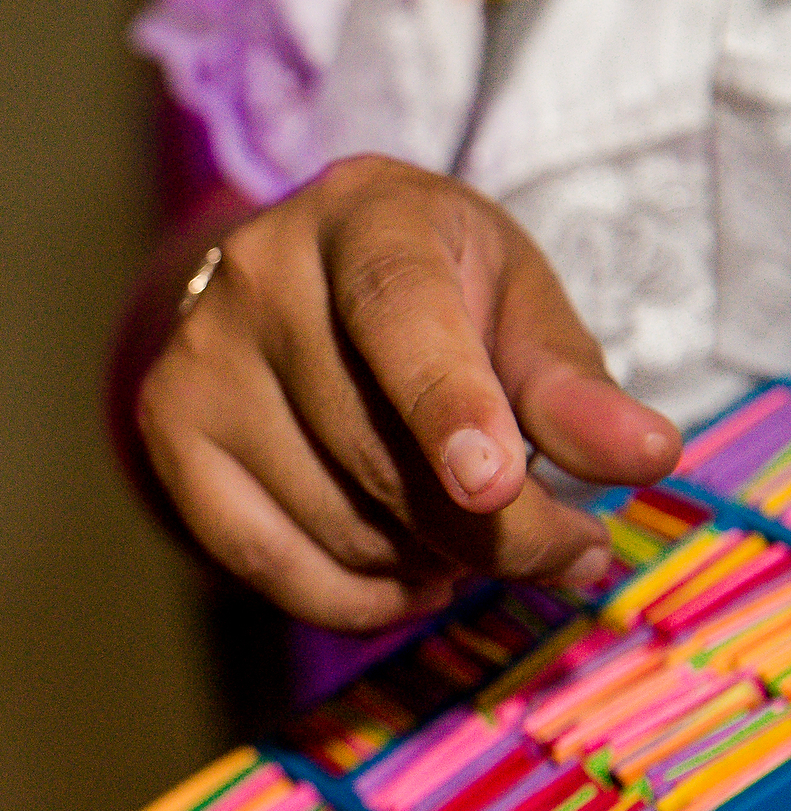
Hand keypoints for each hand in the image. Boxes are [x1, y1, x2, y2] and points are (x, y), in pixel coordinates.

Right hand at [136, 155, 680, 630]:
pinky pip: (261, 559)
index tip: (495, 486)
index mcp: (365, 213)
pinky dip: (351, 597)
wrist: (301, 287)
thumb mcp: (518, 307)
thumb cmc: (438, 294)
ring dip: (425, 562)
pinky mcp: (166, 427)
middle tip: (561, 551)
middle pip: (376, 446)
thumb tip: (645, 457)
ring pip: (331, 516)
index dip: (447, 402)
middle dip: (490, 530)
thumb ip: (575, 385)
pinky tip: (404, 580)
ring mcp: (199, 353)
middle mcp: (260, 273)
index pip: (399, 310)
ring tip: (463, 538)